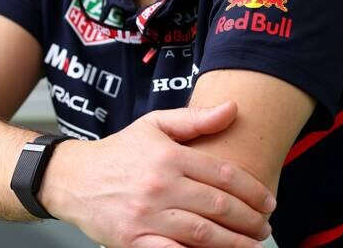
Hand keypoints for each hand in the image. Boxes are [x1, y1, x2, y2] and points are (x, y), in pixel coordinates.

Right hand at [41, 101, 275, 247]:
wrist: (72, 178)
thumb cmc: (118, 152)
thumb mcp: (154, 125)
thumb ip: (195, 119)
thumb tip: (233, 108)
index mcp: (168, 156)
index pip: (222, 174)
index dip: (252, 190)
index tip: (269, 201)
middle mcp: (159, 186)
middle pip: (217, 206)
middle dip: (249, 220)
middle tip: (265, 228)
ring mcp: (146, 216)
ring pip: (202, 233)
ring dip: (234, 243)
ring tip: (252, 246)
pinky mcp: (132, 241)